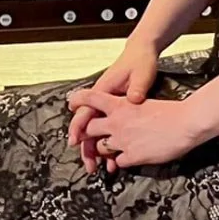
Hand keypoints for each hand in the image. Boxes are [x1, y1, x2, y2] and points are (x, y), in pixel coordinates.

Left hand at [66, 91, 204, 169]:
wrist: (185, 123)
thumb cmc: (169, 110)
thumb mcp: (143, 102)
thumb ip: (128, 108)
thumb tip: (123, 111)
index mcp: (120, 105)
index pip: (91, 98)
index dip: (78, 99)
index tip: (70, 103)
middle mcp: (116, 122)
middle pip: (88, 128)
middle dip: (86, 134)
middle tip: (85, 138)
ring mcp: (122, 140)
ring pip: (100, 148)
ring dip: (103, 150)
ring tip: (107, 152)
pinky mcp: (132, 156)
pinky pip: (118, 162)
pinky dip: (120, 161)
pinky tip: (127, 158)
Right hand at [67, 43, 158, 171]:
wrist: (144, 52)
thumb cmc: (140, 61)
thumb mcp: (141, 74)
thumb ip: (137, 89)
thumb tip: (133, 100)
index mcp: (104, 90)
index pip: (85, 111)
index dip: (78, 128)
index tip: (74, 142)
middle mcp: (104, 100)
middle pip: (88, 127)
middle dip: (86, 148)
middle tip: (90, 166)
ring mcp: (110, 105)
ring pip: (98, 131)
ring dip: (98, 149)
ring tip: (102, 167)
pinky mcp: (118, 109)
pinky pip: (109, 130)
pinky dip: (111, 144)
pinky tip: (116, 157)